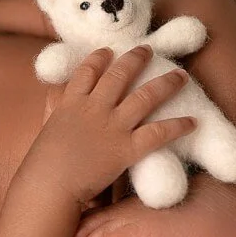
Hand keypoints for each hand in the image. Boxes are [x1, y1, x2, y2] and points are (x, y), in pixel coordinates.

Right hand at [24, 44, 197, 206]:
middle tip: (148, 50)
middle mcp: (94, 108)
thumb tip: (55, 94)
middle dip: (136, 58)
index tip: (109, 50)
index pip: (88, 70)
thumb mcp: (47, 127)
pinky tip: (193, 121)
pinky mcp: (127, 149)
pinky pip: (159, 133)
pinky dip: (178, 126)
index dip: (100, 57)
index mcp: (71, 102)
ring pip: (146, 96)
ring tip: (181, 75)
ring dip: (167, 83)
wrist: (48, 186)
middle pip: (120, 74)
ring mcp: (112, 126)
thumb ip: (54, 108)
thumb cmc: (42, 164)